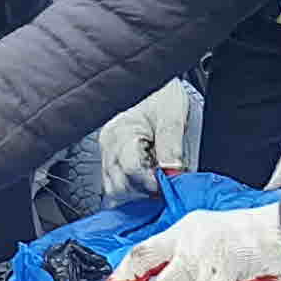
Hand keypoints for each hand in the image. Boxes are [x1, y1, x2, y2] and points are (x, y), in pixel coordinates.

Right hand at [96, 81, 194, 197]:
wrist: (155, 85)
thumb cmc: (161, 95)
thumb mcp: (172, 115)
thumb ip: (171, 144)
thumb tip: (172, 171)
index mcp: (120, 133)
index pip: (131, 170)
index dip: (153, 182)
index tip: (170, 183)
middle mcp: (108, 146)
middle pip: (119, 186)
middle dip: (145, 192)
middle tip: (167, 186)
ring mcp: (108, 155)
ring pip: (114, 191)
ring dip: (138, 194)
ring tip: (158, 183)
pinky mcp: (112, 161)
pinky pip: (116, 186)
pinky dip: (132, 191)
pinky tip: (148, 184)